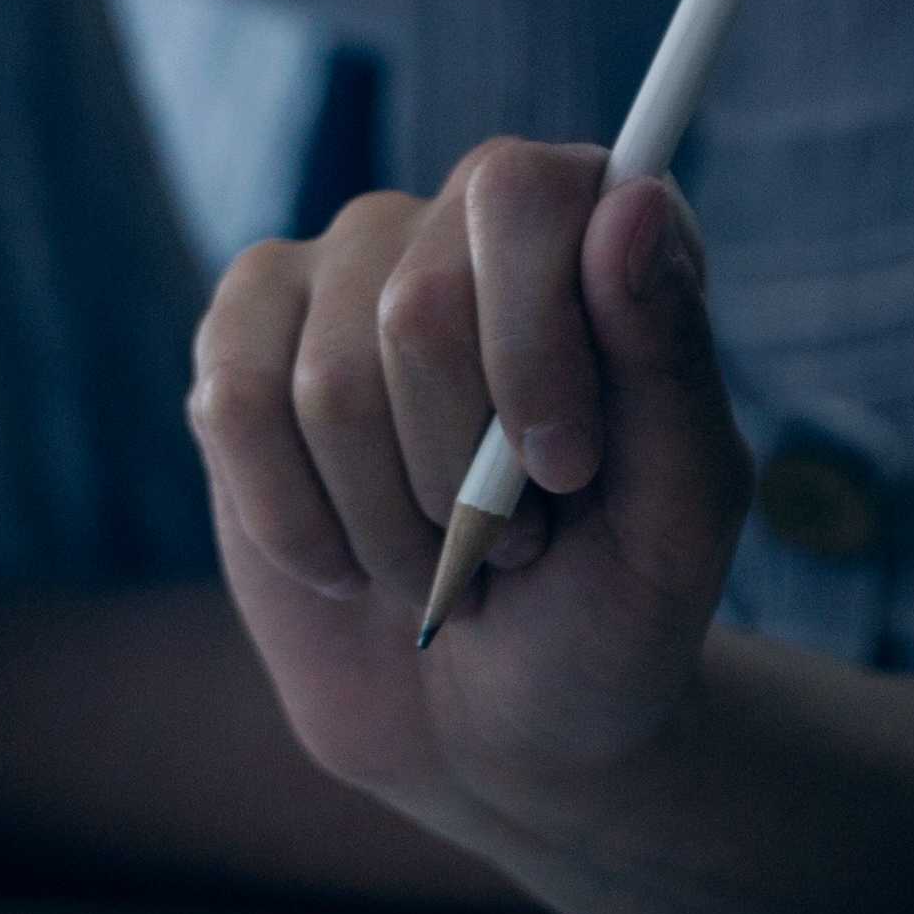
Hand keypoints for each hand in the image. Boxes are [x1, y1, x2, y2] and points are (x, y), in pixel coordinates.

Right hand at [186, 146, 754, 851]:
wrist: (490, 721)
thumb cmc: (607, 611)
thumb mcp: (680, 516)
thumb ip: (670, 359)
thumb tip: (635, 202)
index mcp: (590, 232)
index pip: (521, 192)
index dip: (531, 343)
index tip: (567, 473)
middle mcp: (458, 222)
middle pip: (416, 305)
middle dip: (462, 476)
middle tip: (513, 543)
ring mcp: (339, 272)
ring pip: (326, 381)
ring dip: (390, 524)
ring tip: (440, 561)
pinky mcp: (242, 343)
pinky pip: (233, 407)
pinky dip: (296, 524)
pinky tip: (345, 560)